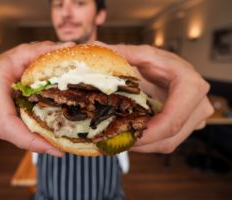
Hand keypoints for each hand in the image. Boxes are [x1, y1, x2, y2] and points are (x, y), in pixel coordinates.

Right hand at [0, 41, 73, 155]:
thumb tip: (70, 47)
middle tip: (61, 149)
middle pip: (10, 134)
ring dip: (34, 142)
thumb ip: (42, 51)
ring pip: (13, 136)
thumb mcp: (21, 53)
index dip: (26, 139)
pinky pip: (13, 134)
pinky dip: (30, 137)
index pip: (5, 122)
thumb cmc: (0, 65)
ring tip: (58, 144)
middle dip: (36, 144)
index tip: (51, 146)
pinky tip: (47, 136)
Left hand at [95, 42, 213, 152]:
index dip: (150, 133)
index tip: (126, 135)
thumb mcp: (141, 56)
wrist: (172, 72)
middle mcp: (200, 104)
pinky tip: (132, 135)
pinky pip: (168, 143)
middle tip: (115, 138)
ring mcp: (197, 119)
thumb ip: (121, 53)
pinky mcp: (189, 127)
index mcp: (190, 85)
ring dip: (143, 144)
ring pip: (168, 144)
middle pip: (169, 136)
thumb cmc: (158, 63)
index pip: (172, 119)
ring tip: (120, 137)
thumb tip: (95, 47)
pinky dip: (148, 142)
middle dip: (141, 141)